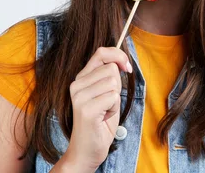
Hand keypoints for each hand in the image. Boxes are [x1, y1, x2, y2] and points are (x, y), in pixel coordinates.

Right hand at [65, 47, 132, 170]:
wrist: (86, 151)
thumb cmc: (100, 123)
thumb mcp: (105, 94)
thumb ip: (108, 76)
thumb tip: (121, 61)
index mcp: (80, 78)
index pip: (101, 53)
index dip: (118, 55)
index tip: (127, 66)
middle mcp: (76, 85)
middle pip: (111, 68)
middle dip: (117, 85)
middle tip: (108, 102)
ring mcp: (79, 96)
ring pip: (113, 83)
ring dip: (116, 99)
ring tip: (105, 111)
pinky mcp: (86, 109)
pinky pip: (113, 97)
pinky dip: (114, 108)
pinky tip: (104, 118)